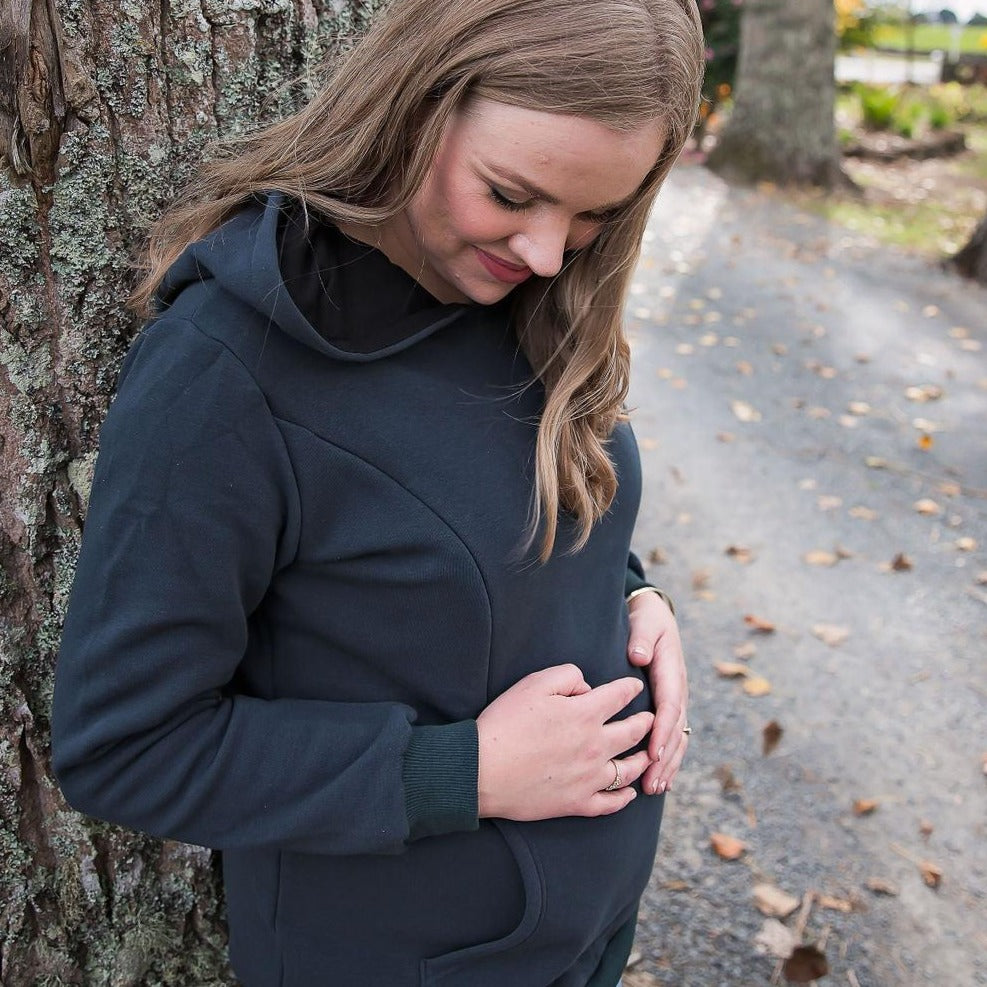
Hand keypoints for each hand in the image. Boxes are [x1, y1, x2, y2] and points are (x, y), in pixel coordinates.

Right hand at [476, 664, 654, 820]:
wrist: (483, 770)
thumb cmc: (505, 723)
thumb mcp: (533, 684)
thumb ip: (568, 676)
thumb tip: (587, 688)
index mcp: (585, 713)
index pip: (619, 696)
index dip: (630, 687)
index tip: (636, 685)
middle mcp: (595, 745)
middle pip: (633, 732)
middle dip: (646, 722)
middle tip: (652, 719)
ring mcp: (588, 778)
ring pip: (629, 769)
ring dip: (643, 760)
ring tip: (649, 755)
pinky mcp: (577, 803)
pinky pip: (610, 803)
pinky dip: (624, 798)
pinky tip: (630, 793)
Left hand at [626, 590, 688, 794]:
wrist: (655, 615)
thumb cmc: (646, 621)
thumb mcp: (644, 623)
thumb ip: (641, 638)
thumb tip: (637, 656)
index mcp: (671, 672)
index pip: (669, 706)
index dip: (662, 731)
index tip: (651, 753)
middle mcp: (678, 689)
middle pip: (675, 730)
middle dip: (664, 758)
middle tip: (651, 782)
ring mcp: (676, 700)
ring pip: (677, 738)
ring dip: (667, 764)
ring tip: (655, 788)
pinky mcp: (670, 706)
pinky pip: (673, 736)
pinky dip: (668, 758)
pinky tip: (660, 779)